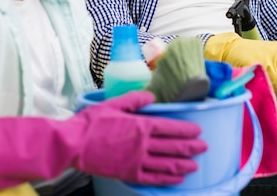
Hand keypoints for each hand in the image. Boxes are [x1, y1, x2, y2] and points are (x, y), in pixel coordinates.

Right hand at [0, 91, 206, 193]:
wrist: (73, 144)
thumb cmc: (91, 122)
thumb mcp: (113, 104)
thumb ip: (135, 99)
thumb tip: (152, 96)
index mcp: (141, 125)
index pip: (170, 127)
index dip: (186, 130)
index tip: (198, 131)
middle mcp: (143, 144)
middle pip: (173, 147)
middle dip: (191, 147)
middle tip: (203, 147)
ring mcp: (137, 161)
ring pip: (167, 164)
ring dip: (183, 164)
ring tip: (195, 165)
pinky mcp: (129, 174)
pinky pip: (153, 179)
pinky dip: (167, 179)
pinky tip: (177, 179)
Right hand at [205, 32, 276, 97]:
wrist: (230, 48)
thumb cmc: (250, 52)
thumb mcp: (269, 52)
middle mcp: (276, 53)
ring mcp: (267, 60)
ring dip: (275, 89)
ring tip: (269, 88)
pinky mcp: (257, 67)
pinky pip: (266, 84)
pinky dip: (265, 88)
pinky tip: (261, 87)